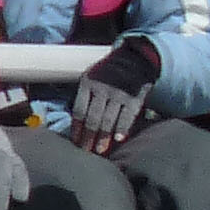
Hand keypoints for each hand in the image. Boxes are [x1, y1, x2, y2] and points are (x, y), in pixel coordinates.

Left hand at [69, 36, 158, 152]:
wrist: (134, 58)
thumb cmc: (109, 72)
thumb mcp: (92, 76)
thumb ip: (85, 95)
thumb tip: (77, 122)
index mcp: (88, 83)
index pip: (79, 110)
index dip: (76, 128)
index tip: (75, 141)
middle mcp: (102, 88)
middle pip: (92, 118)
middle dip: (88, 137)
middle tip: (85, 151)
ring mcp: (118, 93)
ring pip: (108, 120)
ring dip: (103, 137)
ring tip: (100, 150)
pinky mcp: (133, 97)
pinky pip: (127, 117)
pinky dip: (122, 129)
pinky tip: (118, 140)